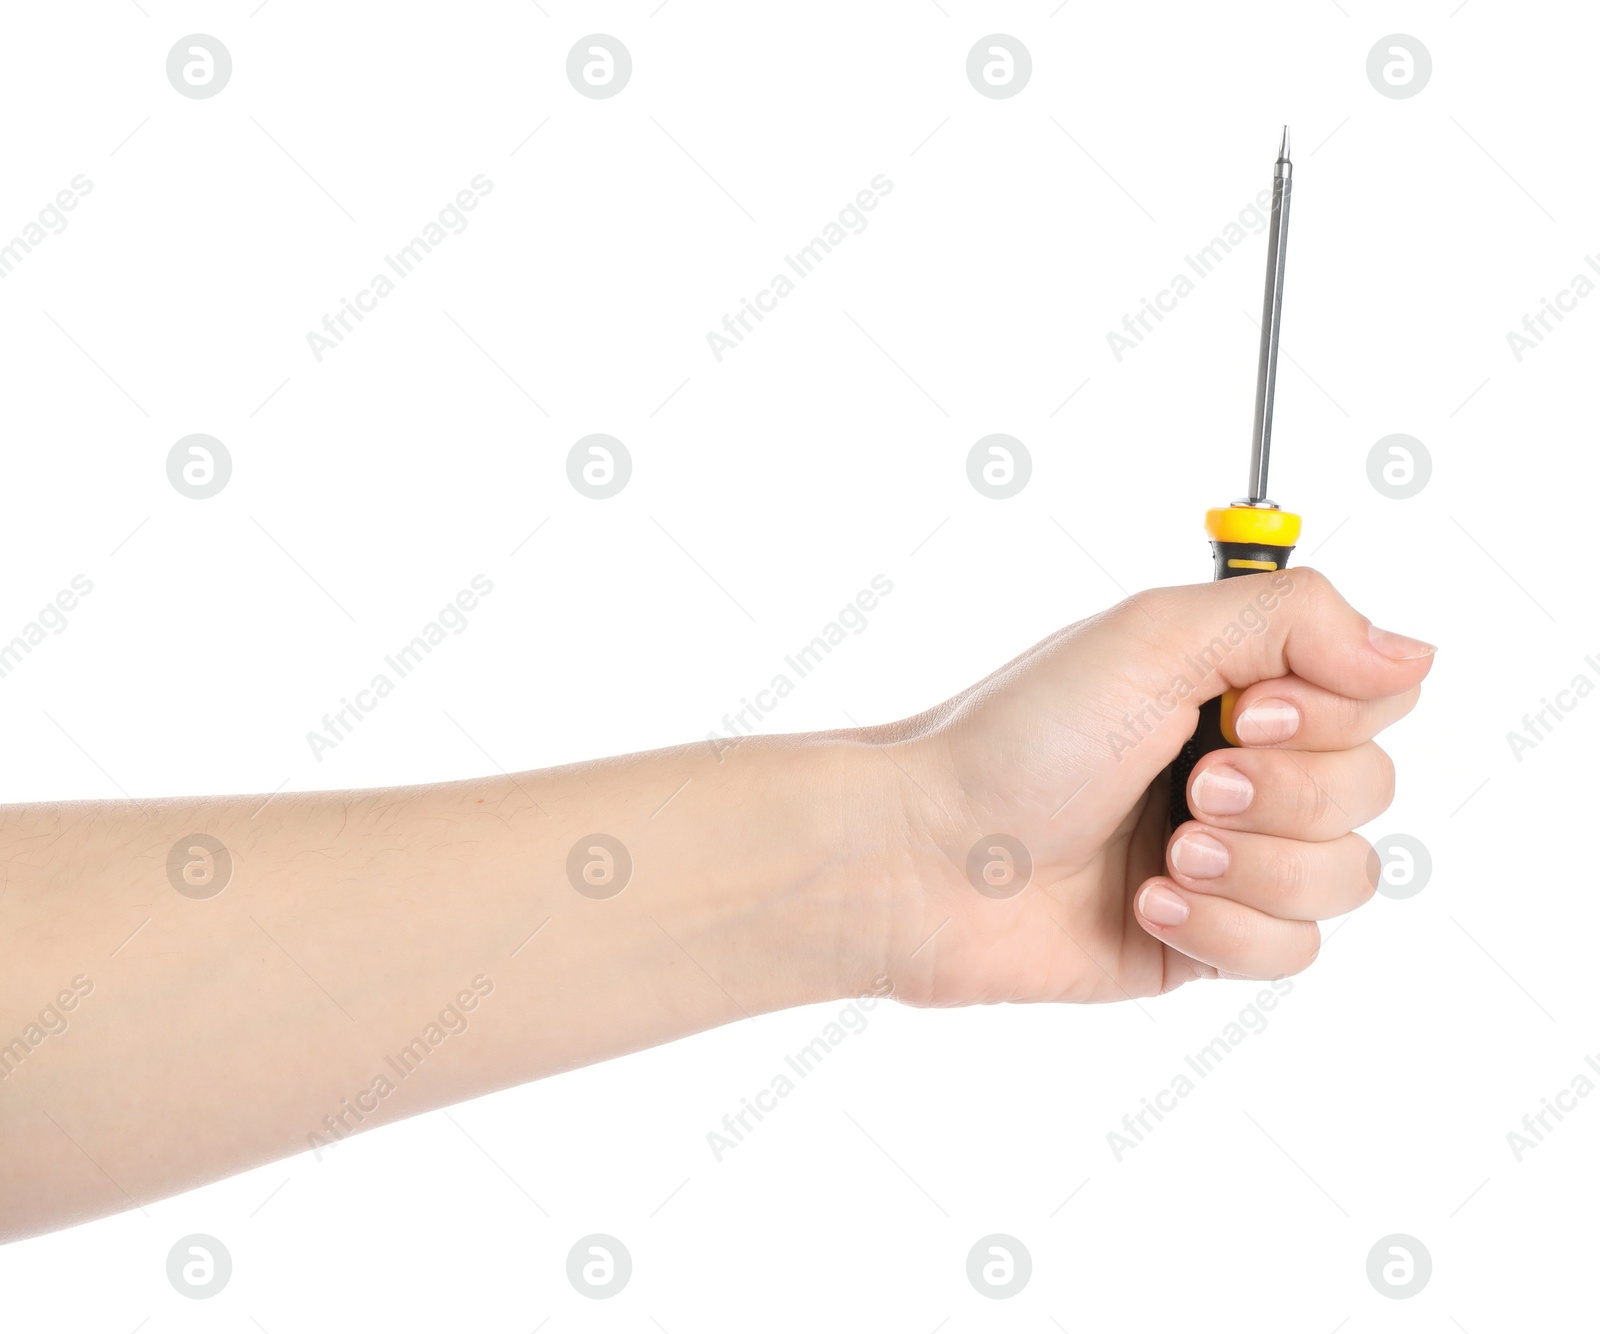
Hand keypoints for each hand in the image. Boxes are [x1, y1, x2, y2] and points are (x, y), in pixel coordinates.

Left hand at [872, 569, 1434, 1005]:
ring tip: (1165, 853)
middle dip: (1285, 794)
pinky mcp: (1205, 940)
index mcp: (1232, 683)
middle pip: (1370, 787)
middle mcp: (1239, 764)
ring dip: (1257, 865)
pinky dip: (1226, 930)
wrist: (928, 859)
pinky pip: (1293, 952)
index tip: (1244, 711)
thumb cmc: (1019, 739)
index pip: (1374, 693)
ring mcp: (1227, 857)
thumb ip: (1294, 617)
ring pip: (1347, 876)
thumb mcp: (1153, 637)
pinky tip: (1148, 903)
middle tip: (1189, 788)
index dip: (1331, 711)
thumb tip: (1413, 652)